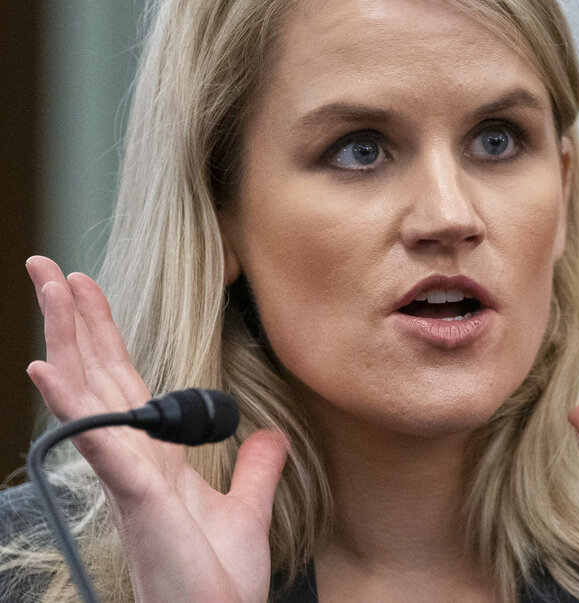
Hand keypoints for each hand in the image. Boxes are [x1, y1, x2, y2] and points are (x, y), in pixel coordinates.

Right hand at [25, 256, 287, 602]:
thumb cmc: (218, 579)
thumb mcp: (245, 509)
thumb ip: (254, 468)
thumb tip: (271, 433)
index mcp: (154, 457)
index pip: (123, 382)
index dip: (104, 335)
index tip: (87, 289)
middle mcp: (130, 460)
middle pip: (96, 375)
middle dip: (73, 319)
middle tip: (47, 266)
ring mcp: (127, 477)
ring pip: (90, 394)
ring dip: (68, 338)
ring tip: (50, 288)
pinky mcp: (136, 499)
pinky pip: (101, 444)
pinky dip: (72, 406)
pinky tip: (47, 369)